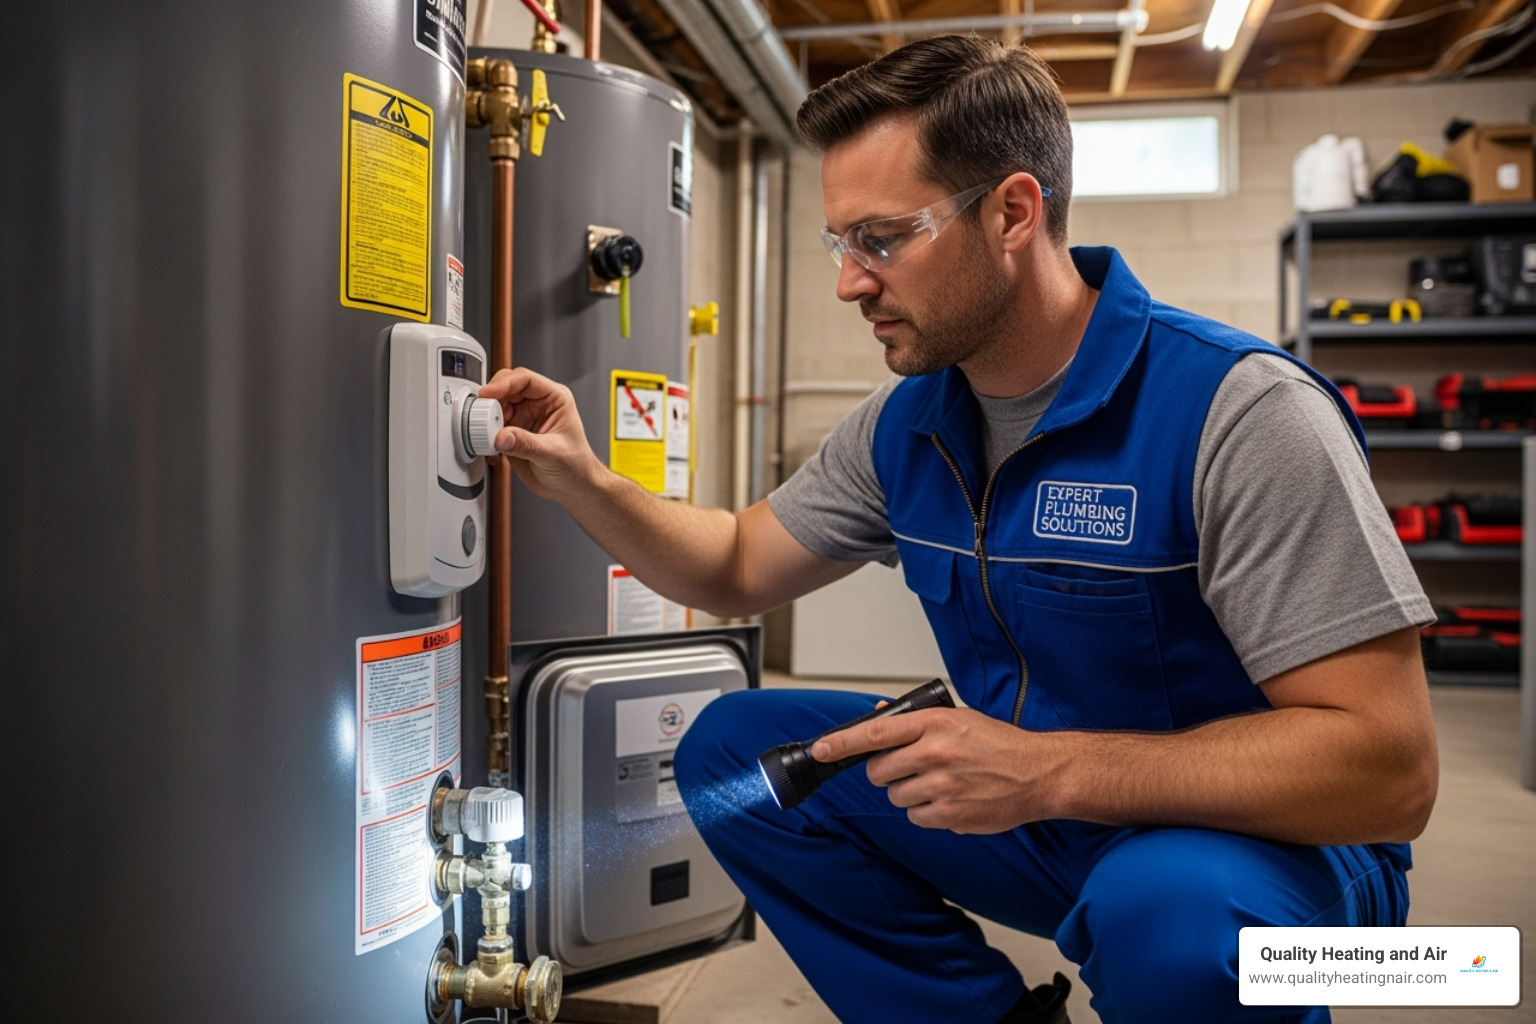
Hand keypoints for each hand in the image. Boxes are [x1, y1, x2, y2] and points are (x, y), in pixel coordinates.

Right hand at [479, 367, 602, 499]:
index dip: (504, 383)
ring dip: (488, 420)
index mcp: (554, 399)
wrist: (572, 487)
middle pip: (506, 390)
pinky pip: (493, 427)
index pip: (525, 380)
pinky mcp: (513, 433)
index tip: (488, 393)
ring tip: (488, 437)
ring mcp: (524, 418)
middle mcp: (537, 404)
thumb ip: (526, 444)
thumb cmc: (576, 466)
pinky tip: (492, 449)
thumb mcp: (553, 454)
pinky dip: (487, 435)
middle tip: (482, 416)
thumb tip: (502, 436)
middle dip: (492, 401)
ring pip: (496, 407)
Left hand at [811, 707, 1056, 833]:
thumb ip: (916, 720)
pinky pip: (916, 817)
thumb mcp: (958, 717)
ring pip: (896, 796)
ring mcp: (943, 786)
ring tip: (938, 782)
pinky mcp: (951, 815)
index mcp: (936, 723)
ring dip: (908, 792)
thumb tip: (876, 715)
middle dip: (885, 771)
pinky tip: (949, 799)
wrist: (1039, 773)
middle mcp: (936, 753)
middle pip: (879, 770)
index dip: (841, 743)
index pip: (875, 733)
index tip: (821, 750)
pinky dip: (926, 811)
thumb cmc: (1000, 744)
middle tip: (909, 767)